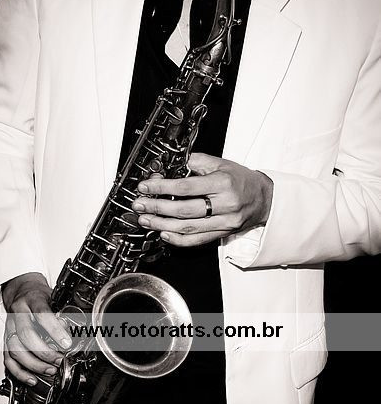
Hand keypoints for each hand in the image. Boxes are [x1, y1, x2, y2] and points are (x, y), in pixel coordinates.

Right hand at [2, 272, 71, 385]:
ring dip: (34, 364)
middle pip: (26, 335)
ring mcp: (9, 327)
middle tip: (59, 360)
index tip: (66, 343)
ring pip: (15, 349)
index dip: (55, 330)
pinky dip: (19, 372)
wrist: (21, 291)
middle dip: (44, 351)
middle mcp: (18, 313)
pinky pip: (8, 359)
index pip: (42, 314)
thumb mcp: (54, 298)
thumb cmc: (39, 296)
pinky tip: (32, 378)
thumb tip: (73, 332)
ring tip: (50, 370)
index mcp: (32, 300)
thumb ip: (62, 314)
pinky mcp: (5, 339)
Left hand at [132, 152, 272, 246]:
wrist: (263, 198)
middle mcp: (224, 205)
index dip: (162, 187)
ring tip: (146, 219)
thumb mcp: (221, 163)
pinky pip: (198, 240)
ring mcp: (224, 222)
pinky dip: (179, 239)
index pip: (186, 187)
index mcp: (223, 183)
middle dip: (157, 208)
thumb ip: (196, 163)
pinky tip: (164, 234)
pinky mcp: (222, 233)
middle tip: (140, 205)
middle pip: (184, 210)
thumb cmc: (241, 180)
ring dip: (162, 224)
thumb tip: (171, 167)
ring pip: (188, 227)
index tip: (146, 186)